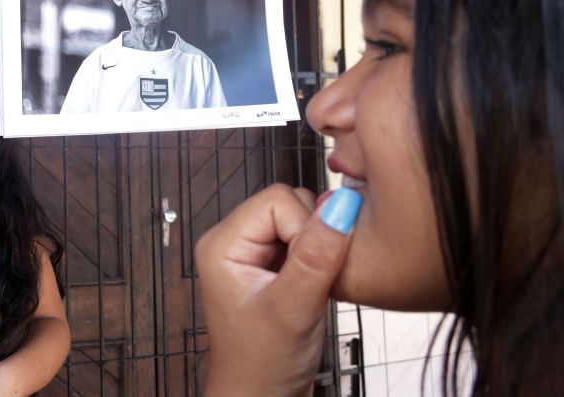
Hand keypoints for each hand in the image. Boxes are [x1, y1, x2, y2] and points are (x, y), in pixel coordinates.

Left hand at [195, 184, 359, 396]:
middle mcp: (234, 239)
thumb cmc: (262, 364)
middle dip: (313, 238)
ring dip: (319, 249)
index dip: (306, 228)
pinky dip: (320, 258)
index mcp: (222, 242)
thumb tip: (342, 205)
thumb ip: (317, 255)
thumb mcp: (293, 309)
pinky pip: (306, 238)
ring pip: (303, 219)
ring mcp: (253, 251)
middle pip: (291, 204)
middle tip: (310, 281)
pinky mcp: (271, 263)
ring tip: (310, 287)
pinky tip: (313, 287)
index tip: (309, 270)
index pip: (278, 199)